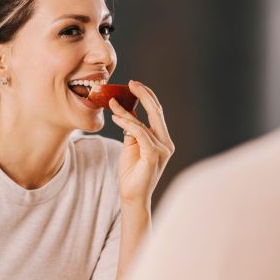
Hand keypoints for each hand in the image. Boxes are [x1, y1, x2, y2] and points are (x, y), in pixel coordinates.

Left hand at [110, 80, 174, 207]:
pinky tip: (117, 119)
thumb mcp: (131, 146)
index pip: (157, 113)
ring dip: (127, 111)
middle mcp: (166, 143)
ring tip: (112, 103)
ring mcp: (162, 150)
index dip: (147, 96)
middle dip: (144, 95)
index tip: (134, 84)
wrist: (132, 196)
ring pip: (145, 123)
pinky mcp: (153, 156)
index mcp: (163, 139)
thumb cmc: (132, 173)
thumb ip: (133, 129)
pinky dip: (128, 124)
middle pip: (157, 112)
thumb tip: (128, 111)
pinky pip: (140, 134)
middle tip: (131, 82)